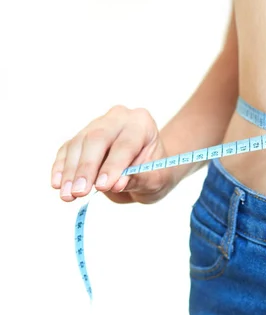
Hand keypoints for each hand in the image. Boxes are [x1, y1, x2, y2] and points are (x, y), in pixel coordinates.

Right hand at [51, 105, 173, 203]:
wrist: (148, 170)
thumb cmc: (155, 173)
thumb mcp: (158, 180)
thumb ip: (141, 179)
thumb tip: (116, 184)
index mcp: (142, 123)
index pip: (126, 143)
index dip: (114, 165)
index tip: (103, 186)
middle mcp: (118, 118)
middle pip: (97, 138)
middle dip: (87, 167)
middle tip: (80, 192)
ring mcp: (97, 125)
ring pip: (78, 144)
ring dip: (71, 172)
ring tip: (68, 196)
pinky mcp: (81, 137)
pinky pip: (67, 150)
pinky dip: (61, 168)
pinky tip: (58, 185)